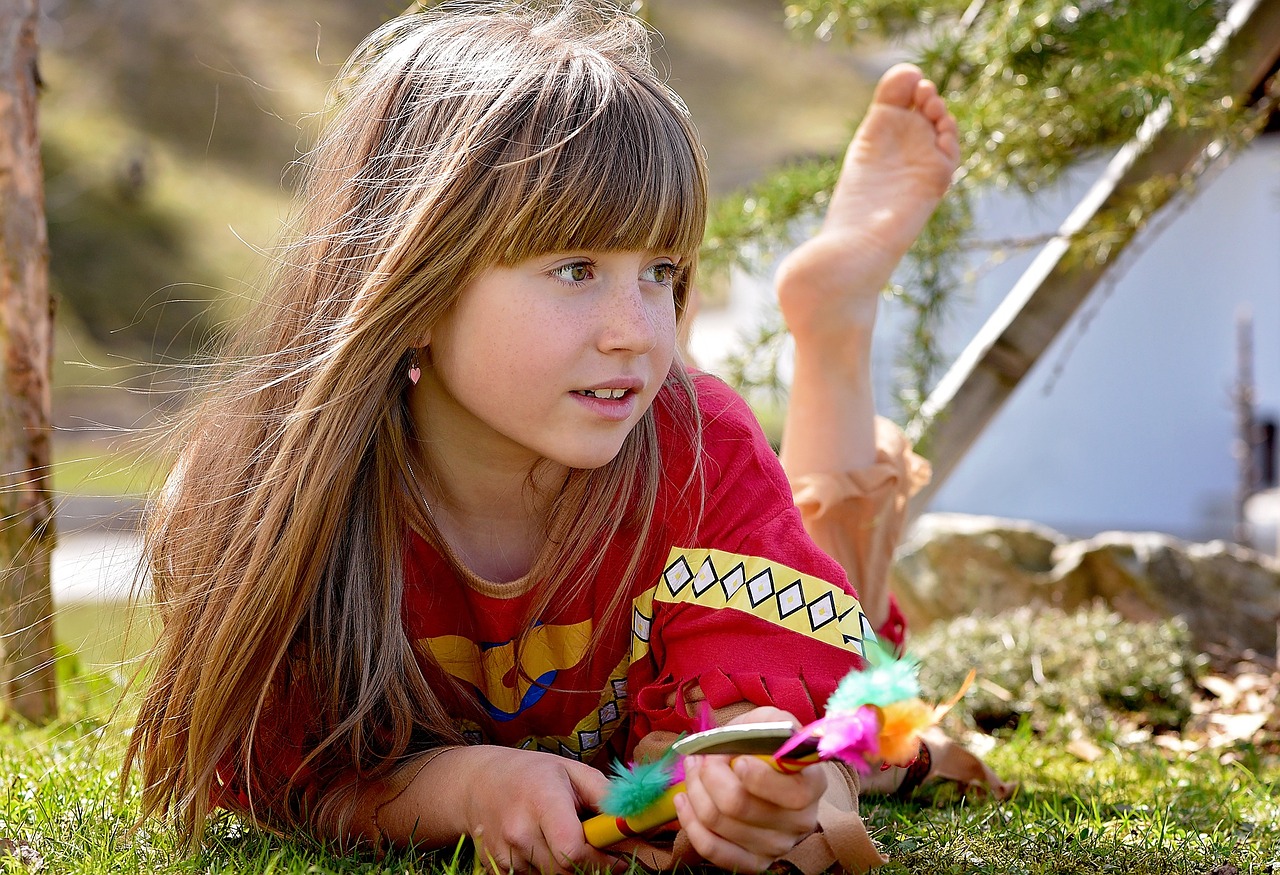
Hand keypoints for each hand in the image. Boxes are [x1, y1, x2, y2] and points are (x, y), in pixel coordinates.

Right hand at [389, 745, 620, 874]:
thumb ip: (607, 797)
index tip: (619, 858)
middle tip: (599, 851)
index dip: (603, 861)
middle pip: (566, 870)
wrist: (478, 784)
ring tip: (563, 837)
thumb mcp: (573, 772)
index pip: (574, 850)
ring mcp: (505, 853)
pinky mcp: (497, 868)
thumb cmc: (533, 774)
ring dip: (567, 867)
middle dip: (590, 865)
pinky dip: (547, 868)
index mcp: (541, 800)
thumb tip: (637, 823)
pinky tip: (543, 845)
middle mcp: (519, 830)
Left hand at [673, 707, 825, 871]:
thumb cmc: (768, 746)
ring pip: (717, 821)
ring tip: (693, 769)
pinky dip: (690, 822)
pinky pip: (711, 849)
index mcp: (812, 785)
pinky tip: (685, 800)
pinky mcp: (754, 862)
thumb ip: (763, 724)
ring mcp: (777, 846)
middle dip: (709, 774)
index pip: (791, 793)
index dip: (757, 777)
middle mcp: (800, 821)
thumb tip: (736, 741)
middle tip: (702, 757)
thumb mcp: (772, 722)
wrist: (770, 774)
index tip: (736, 758)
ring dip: (694, 789)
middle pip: (738, 804)